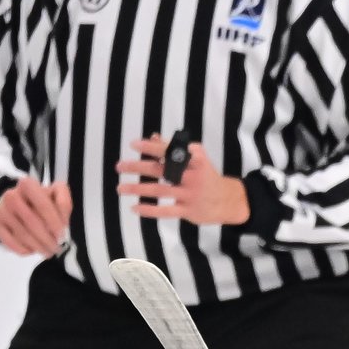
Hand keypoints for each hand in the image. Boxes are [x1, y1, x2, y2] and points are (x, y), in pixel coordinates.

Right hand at [0, 177, 71, 256]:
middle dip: (47, 239)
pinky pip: (11, 243)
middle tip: (57, 248)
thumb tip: (62, 221)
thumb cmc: (40, 200)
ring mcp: (1, 211)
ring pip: (23, 234)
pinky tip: (32, 250)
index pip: (43, 205)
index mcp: (27, 185)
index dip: (54, 222)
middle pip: (32, 222)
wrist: (18, 203)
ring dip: (38, 246)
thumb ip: (64, 202)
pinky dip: (24, 250)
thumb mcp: (56, 194)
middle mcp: (11, 196)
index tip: (62, 236)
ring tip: (48, 251)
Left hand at [115, 135, 248, 224]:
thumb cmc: (207, 176)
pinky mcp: (189, 211)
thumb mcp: (196, 158)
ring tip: (120, 187)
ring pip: (160, 190)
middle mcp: (193, 176)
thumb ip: (176, 148)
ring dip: (138, 188)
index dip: (151, 147)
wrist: (229, 200)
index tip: (133, 144)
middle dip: (138, 167)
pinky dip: (149, 210)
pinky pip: (166, 211)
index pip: (170, 151)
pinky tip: (134, 208)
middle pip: (161, 170)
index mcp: (195, 160)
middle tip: (119, 166)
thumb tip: (153, 137)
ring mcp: (190, 194)